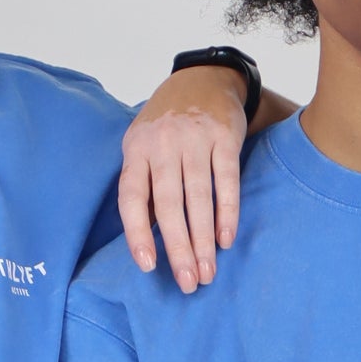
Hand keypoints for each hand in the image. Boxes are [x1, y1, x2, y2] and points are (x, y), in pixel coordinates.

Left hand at [118, 68, 250, 291]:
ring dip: (204, 239)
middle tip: (188, 282)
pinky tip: (226, 239)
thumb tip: (150, 237)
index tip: (148, 265)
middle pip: (169, 204)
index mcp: (136, 150)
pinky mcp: (224, 137)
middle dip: (179, 248)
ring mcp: (194, 139)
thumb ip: (146, 186)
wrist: (202, 79)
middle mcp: (162, 144)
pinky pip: (226, 180)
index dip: (138, 233)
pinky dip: (227, 212)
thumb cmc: (167, 125)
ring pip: (198, 197)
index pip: (132, 197)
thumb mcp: (144, 146)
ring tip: (208, 271)